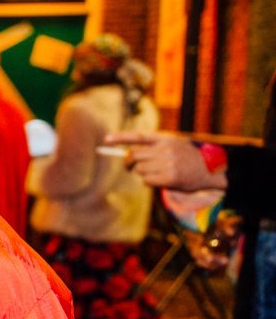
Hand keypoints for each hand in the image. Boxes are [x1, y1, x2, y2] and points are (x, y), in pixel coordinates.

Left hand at [104, 131, 226, 191]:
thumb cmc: (189, 160)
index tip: (106, 140)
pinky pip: (146, 180)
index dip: (121, 137)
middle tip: (130, 167)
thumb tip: (128, 154)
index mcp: (166, 139)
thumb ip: (155, 148)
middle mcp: (166, 149)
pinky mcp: (170, 177)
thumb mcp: (175, 146)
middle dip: (128, 162)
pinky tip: (160, 181)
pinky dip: (148, 182)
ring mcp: (168, 163)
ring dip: (142, 174)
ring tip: (157, 173)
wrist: (211, 172)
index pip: (139, 136)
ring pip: (139, 169)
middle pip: (133, 155)